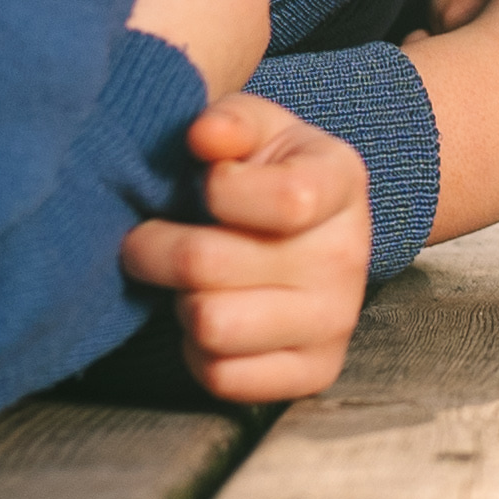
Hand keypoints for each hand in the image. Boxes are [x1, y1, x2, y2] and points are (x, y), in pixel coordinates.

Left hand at [120, 92, 368, 403]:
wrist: (311, 233)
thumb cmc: (266, 174)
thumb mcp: (255, 128)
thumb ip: (230, 121)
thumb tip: (205, 137)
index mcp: (341, 183)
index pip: (286, 200)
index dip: (220, 190)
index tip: (207, 183)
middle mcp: (349, 256)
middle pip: (207, 265)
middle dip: (156, 248)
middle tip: (150, 240)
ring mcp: (336, 320)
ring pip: (210, 325)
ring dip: (181, 302)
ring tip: (191, 282)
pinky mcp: (316, 373)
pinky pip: (222, 377)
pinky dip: (199, 352)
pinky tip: (214, 317)